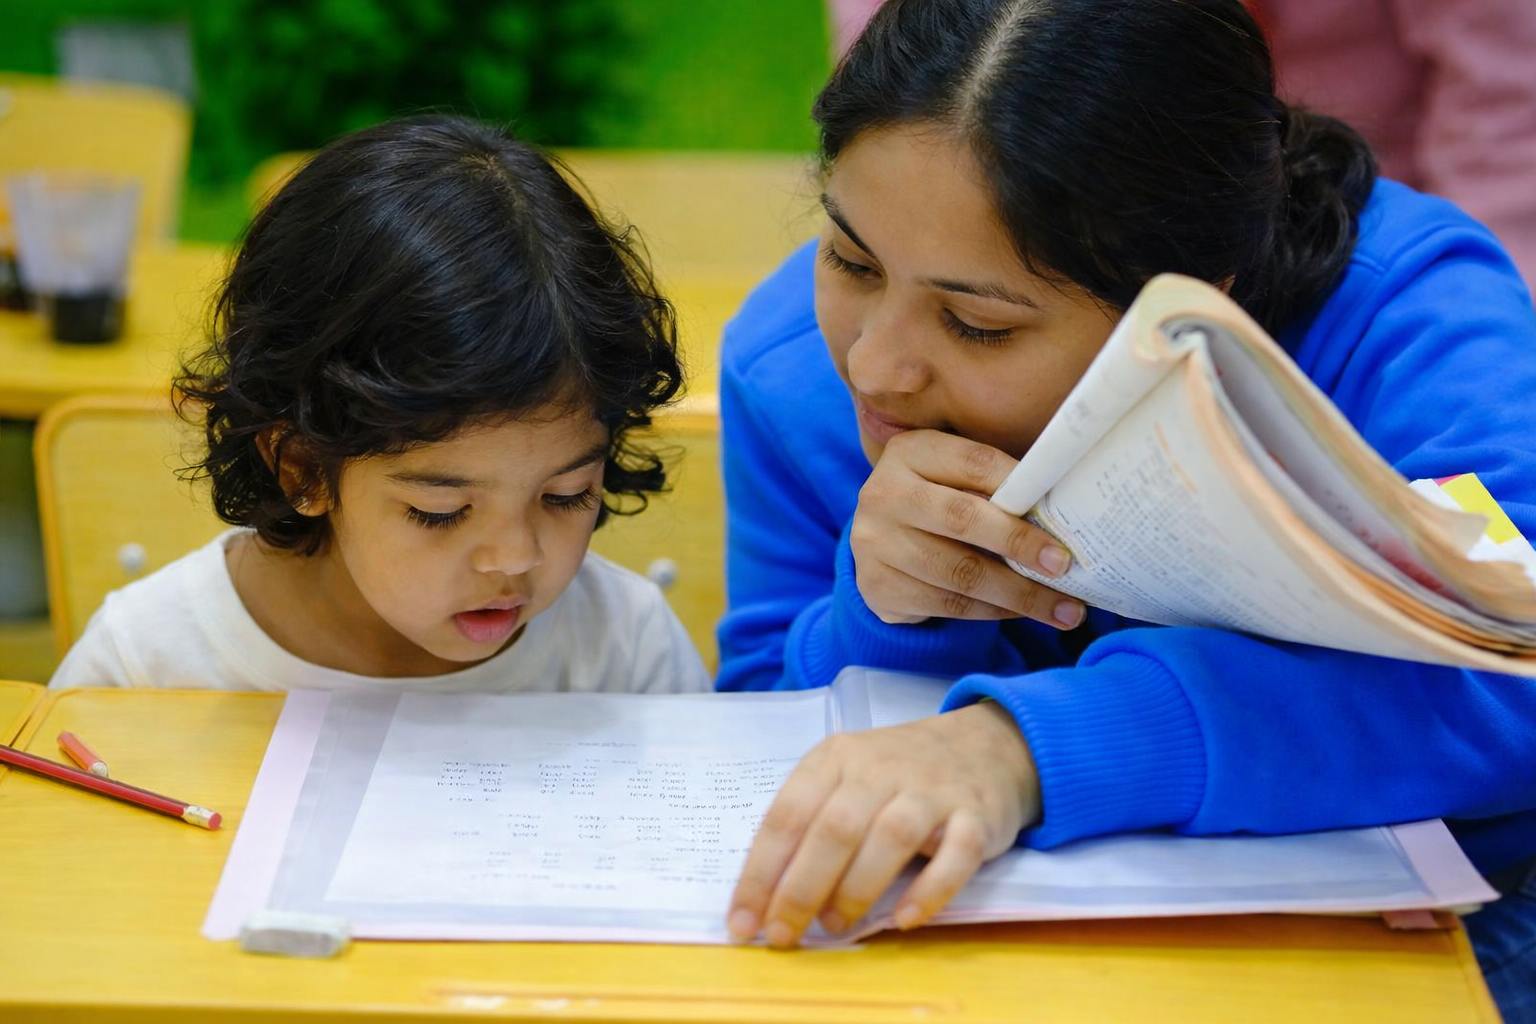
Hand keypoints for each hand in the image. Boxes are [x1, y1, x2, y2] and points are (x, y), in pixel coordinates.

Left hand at [726, 702, 1040, 947]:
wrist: (983, 745)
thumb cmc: (897, 774)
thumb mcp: (845, 778)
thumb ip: (812, 824)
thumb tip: (768, 896)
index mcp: (835, 758)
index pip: (787, 815)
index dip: (761, 872)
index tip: (743, 920)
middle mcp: (880, 769)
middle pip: (834, 830)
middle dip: (800, 889)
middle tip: (783, 935)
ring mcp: (930, 791)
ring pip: (889, 837)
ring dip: (856, 888)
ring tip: (834, 926)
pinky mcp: (975, 815)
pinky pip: (956, 854)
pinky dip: (930, 890)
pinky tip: (905, 920)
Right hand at [850, 430, 1084, 628]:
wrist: (878, 544)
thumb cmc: (938, 502)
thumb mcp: (956, 477)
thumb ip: (996, 485)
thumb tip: (1061, 513)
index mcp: (911, 451)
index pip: (975, 463)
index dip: (1021, 487)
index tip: (1060, 514)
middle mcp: (884, 493)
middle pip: (962, 518)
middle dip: (1020, 544)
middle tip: (1064, 566)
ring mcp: (874, 543)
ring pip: (959, 573)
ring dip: (1018, 594)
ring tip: (1063, 610)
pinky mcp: (878, 587)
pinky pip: (948, 605)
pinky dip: (994, 612)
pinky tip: (1021, 612)